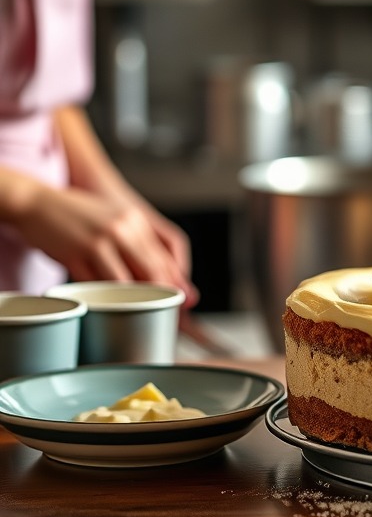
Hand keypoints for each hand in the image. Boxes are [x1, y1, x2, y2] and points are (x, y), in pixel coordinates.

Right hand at [11, 184, 196, 302]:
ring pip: (124, 281)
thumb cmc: (80, 214)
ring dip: (132, 301)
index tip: (185, 298)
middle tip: (170, 313)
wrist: (41, 203)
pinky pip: (93, 285)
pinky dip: (101, 299)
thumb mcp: (115, 219)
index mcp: (135, 220)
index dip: (176, 280)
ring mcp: (98, 242)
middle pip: (151, 269)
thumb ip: (137, 240)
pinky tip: (107, 307)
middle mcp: (121, 229)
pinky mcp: (74, 254)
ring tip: (140, 314)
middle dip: (163, 295)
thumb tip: (160, 269)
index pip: (164, 254)